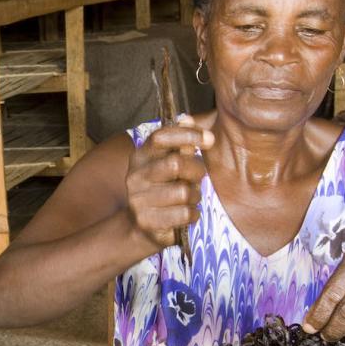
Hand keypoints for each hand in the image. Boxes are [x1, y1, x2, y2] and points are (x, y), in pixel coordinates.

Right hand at [126, 116, 212, 248]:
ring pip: (183, 192)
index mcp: (140, 157)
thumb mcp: (169, 164)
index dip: (187, 135)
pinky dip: (193, 214)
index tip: (209, 139)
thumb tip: (187, 119)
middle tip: (199, 177)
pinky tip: (187, 213)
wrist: (142, 227)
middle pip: (176, 164)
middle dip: (196, 170)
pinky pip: (184, 214)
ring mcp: (138, 200)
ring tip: (190, 198)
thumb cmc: (163, 189)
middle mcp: (135, 176)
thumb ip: (179, 144)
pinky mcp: (146, 221)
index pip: (161, 137)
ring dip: (195, 196)